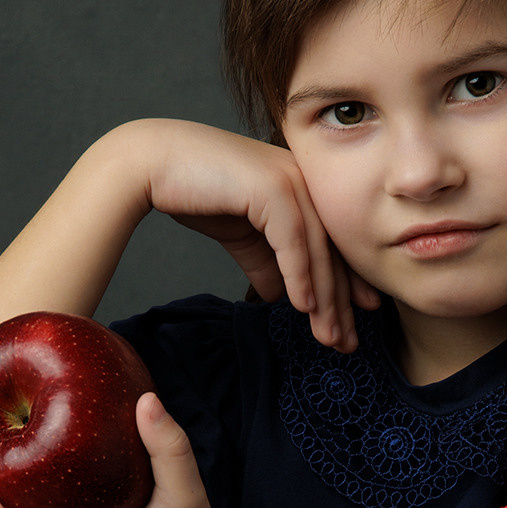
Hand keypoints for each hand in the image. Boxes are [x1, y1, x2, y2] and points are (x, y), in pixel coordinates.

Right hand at [143, 120, 379, 350]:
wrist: (153, 163)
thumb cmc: (194, 191)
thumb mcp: (240, 235)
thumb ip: (264, 262)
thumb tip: (278, 297)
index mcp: (301, 187)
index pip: (330, 245)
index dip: (345, 287)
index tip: (353, 324)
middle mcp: (303, 180)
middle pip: (331, 251)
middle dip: (341, 302)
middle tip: (348, 344)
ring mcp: (289, 179)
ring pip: (316, 249)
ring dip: (324, 299)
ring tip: (329, 337)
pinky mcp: (270, 186)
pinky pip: (292, 241)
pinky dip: (299, 276)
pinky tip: (303, 307)